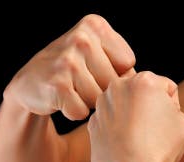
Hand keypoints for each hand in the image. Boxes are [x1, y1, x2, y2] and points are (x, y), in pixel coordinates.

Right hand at [3, 14, 135, 119]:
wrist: (31, 84)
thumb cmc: (74, 73)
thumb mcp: (98, 56)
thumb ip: (124, 66)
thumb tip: (152, 86)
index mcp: (95, 25)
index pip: (128, 65)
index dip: (115, 76)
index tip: (96, 70)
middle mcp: (81, 38)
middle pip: (115, 83)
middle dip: (101, 91)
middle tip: (81, 83)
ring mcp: (67, 60)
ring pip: (99, 99)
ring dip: (87, 102)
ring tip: (72, 90)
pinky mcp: (57, 84)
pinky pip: (82, 111)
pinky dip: (74, 112)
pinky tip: (63, 101)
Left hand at [87, 71, 183, 161]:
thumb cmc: (162, 149)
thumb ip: (178, 109)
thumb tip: (167, 112)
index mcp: (144, 80)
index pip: (167, 88)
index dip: (174, 107)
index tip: (169, 124)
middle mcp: (118, 86)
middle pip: (143, 94)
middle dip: (150, 108)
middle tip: (155, 132)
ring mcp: (101, 105)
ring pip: (125, 107)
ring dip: (133, 119)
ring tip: (141, 142)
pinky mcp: (92, 124)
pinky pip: (111, 123)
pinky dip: (119, 132)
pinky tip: (127, 148)